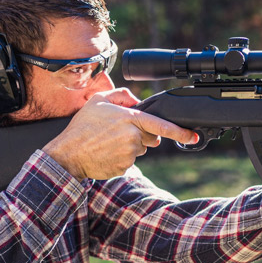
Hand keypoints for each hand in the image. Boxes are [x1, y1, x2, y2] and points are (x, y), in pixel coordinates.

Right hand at [42, 89, 198, 179]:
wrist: (68, 155)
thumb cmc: (81, 127)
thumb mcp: (98, 101)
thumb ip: (121, 95)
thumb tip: (137, 100)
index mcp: (130, 119)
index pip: (161, 125)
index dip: (180, 132)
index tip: (193, 136)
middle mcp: (133, 137)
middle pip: (151, 137)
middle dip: (142, 135)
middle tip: (119, 133)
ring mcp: (130, 154)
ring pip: (140, 149)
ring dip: (130, 146)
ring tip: (108, 142)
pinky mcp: (125, 167)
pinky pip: (130, 161)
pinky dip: (122, 157)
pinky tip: (106, 153)